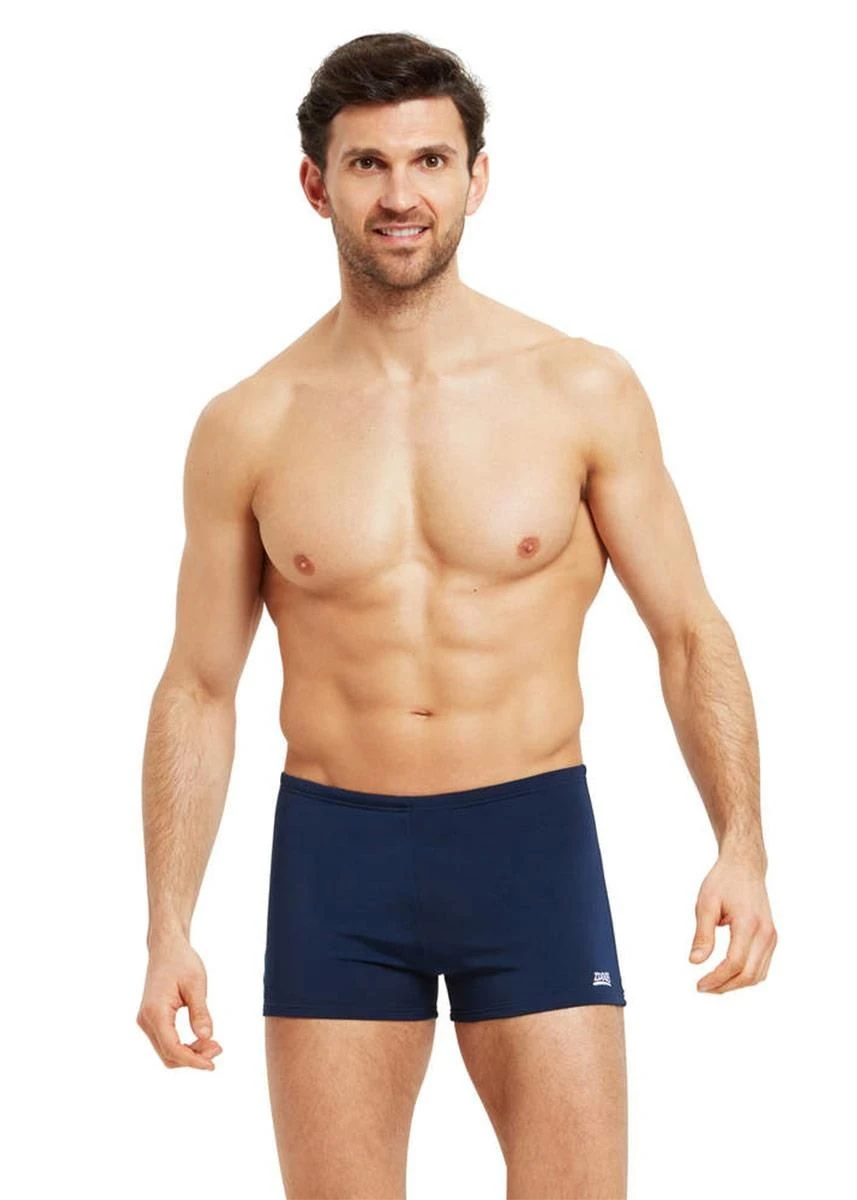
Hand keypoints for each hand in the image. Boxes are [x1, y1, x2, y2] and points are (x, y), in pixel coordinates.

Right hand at [137, 935, 222, 1068]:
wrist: (167, 948)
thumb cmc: (182, 962)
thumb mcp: (197, 985)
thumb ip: (200, 1012)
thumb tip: (207, 1038)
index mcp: (155, 1012)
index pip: (172, 1048)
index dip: (192, 1061)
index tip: (212, 1065)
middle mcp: (146, 1020)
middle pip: (168, 1054)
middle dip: (193, 1058)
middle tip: (218, 1048)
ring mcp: (146, 1021)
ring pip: (166, 1051)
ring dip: (189, 1053)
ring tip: (213, 1045)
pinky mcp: (151, 1019)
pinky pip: (166, 1041)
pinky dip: (182, 1046)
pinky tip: (200, 1040)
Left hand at [689, 853, 777, 992]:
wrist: (745, 866)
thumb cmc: (723, 881)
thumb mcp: (706, 903)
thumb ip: (702, 934)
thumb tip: (695, 962)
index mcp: (749, 923)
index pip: (735, 963)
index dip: (716, 978)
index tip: (699, 985)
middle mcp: (765, 933)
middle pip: (749, 974)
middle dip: (725, 986)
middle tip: (703, 987)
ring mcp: (772, 936)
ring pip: (758, 975)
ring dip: (735, 984)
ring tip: (713, 984)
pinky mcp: (772, 938)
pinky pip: (762, 967)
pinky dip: (746, 976)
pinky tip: (727, 974)